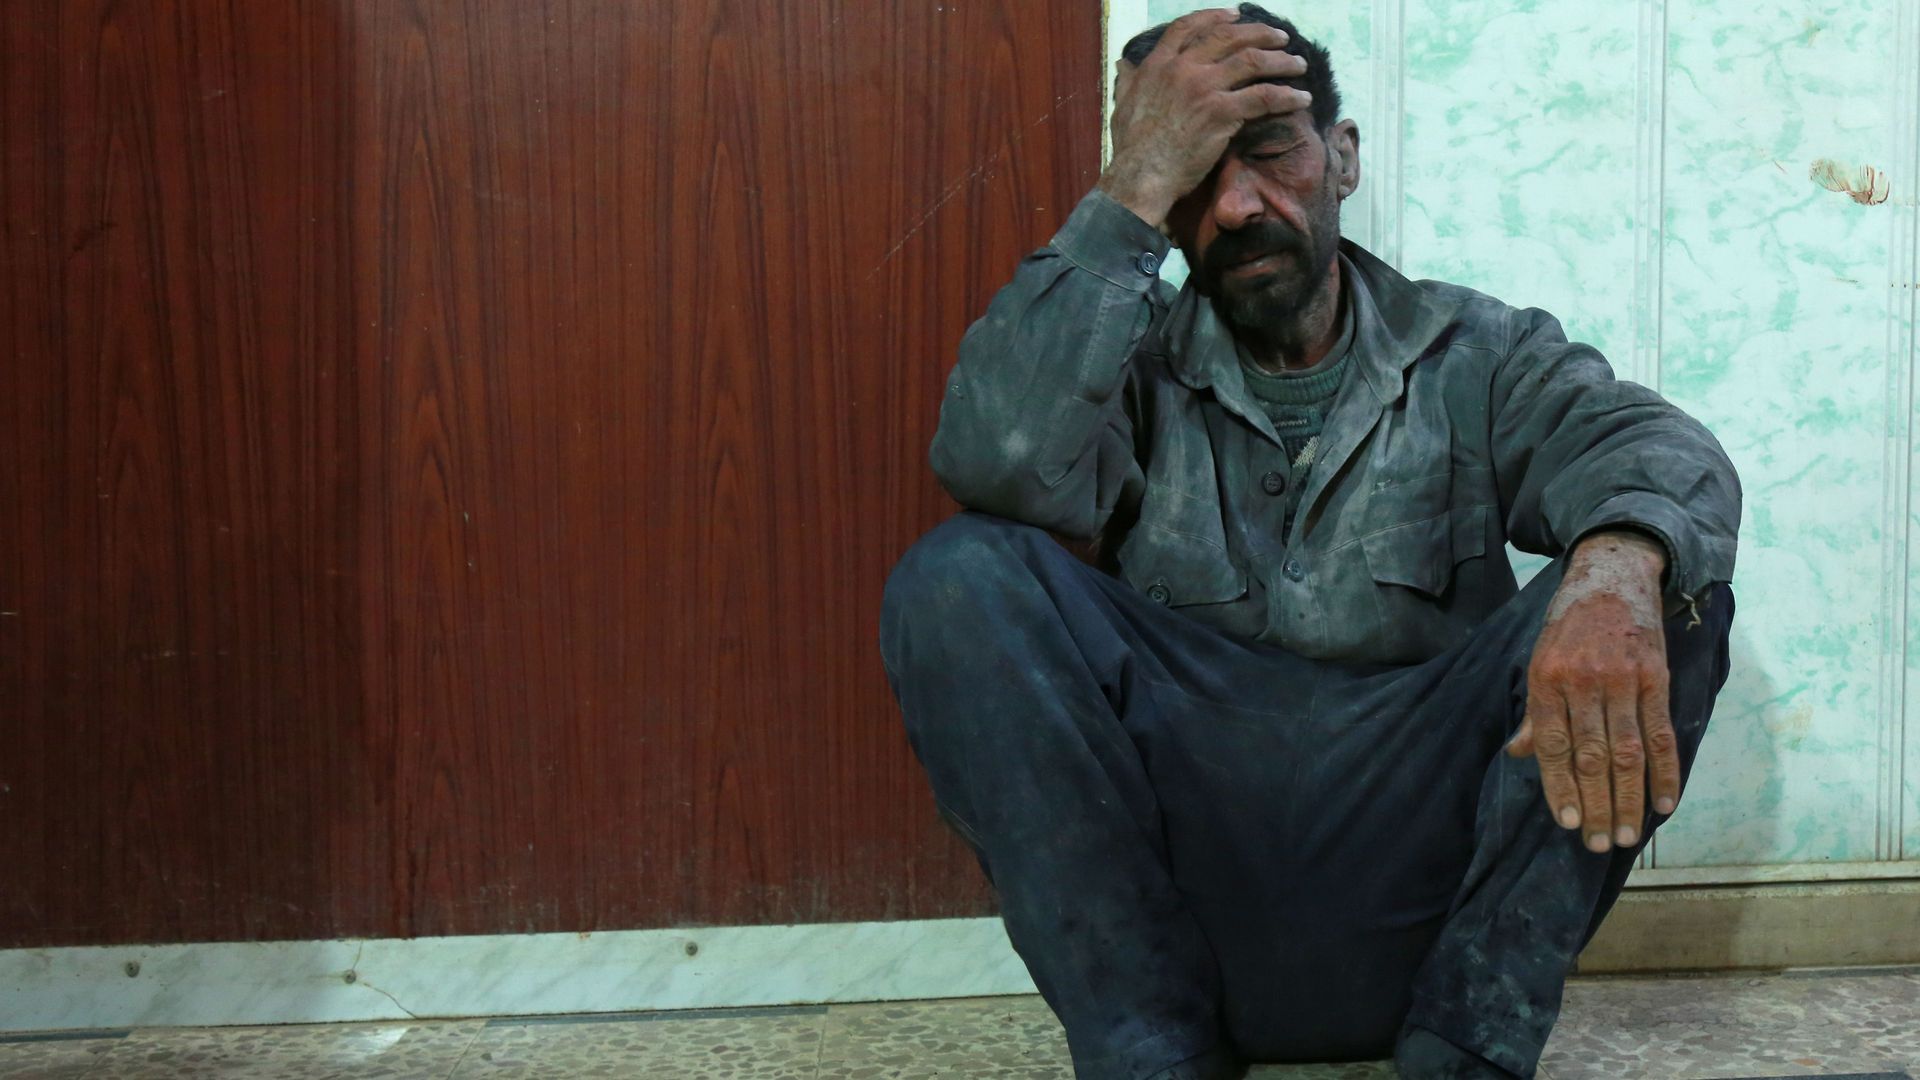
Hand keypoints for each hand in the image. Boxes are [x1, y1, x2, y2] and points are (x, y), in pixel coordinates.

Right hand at [1099, 9, 1311, 227]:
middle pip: (1229, 37)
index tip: (1236, 16)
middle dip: (1260, 33)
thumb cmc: (1131, 148)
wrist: (1141, 176)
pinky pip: (1263, 97)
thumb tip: (1124, 65)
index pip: (1189, 27)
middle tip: (1281, 38)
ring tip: (1298, 65)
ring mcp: (1204, 88)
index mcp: (1159, 64)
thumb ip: (1128, 80)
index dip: (1215, 17)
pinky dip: (1286, 95)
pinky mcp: (1222, 113)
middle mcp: (1183, 69)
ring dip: (1281, 60)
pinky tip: (1301, 98)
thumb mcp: (1122, 104)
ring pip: (1252, 61)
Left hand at [1506, 530, 1674, 853]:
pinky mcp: (1654, 675)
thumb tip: (1520, 754)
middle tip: (1601, 844)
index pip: (1553, 747)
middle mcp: (1582, 682)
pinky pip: (1660, 733)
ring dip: (1628, 799)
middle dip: (1596, 806)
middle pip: (1590, 758)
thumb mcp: (1539, 658)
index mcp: (1546, 680)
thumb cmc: (1570, 622)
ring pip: (1626, 753)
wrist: (1612, 572)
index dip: (1561, 790)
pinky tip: (1664, 803)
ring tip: (1628, 836)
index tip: (1570, 825)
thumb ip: (1536, 711)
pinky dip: (1664, 772)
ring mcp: (1621, 679)